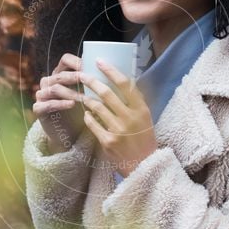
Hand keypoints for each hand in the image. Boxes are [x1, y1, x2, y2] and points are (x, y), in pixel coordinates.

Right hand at [33, 53, 85, 153]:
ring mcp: (42, 95)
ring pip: (54, 88)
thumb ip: (95, 82)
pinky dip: (60, 103)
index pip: (66, 60)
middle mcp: (50, 82)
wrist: (69, 133)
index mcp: (61, 73)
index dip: (77, 62)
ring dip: (71, 92)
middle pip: (60, 74)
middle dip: (75, 77)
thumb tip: (117, 71)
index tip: (91, 67)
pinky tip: (72, 104)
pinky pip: (47, 104)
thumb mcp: (89, 94)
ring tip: (84, 98)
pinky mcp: (39, 109)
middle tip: (89, 81)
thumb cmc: (81, 111)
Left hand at [79, 59, 157, 175]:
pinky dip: (88, 116)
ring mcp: (119, 130)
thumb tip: (121, 81)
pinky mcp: (108, 141)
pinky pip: (92, 123)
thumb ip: (134, 102)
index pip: (125, 84)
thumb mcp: (145, 118)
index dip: (111, 71)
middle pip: (107, 93)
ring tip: (83, 95)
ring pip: (97, 107)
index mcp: (142, 109)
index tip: (100, 62)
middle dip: (92, 81)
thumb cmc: (144, 139)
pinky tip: (87, 114)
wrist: (144, 166)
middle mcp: (131, 117)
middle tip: (82, 75)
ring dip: (88, 98)